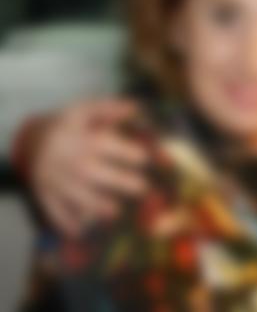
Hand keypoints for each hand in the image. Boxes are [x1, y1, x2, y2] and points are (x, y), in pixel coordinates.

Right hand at [25, 99, 147, 234]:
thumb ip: (110, 109)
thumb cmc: (67, 126)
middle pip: (97, 173)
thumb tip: (136, 107)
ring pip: (77, 195)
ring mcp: (57, 180)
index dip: (127, 152)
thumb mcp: (85, 111)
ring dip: (97, 206)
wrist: (30, 140)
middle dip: (121, 181)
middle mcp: (70, 161)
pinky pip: (54, 210)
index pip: (107, 146)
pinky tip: (81, 231)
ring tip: (115, 211)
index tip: (145, 159)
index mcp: (82, 139)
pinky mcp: (45, 193)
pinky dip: (65, 222)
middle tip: (142, 188)